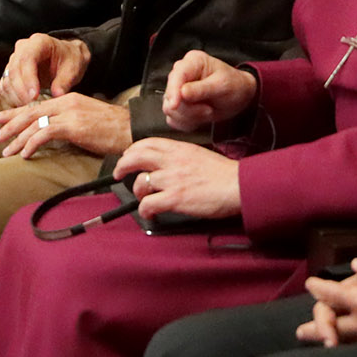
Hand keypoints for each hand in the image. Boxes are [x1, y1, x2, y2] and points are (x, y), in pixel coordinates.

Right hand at [0, 33, 92, 104]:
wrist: (66, 58)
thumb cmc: (69, 60)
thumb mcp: (73, 69)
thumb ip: (64, 82)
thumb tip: (57, 95)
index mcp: (39, 43)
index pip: (26, 58)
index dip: (28, 78)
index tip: (34, 95)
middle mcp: (22, 49)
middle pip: (13, 71)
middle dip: (22, 92)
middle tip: (33, 106)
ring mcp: (13, 61)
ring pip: (7, 81)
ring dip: (16, 98)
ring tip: (31, 107)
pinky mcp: (10, 74)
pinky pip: (4, 88)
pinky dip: (12, 100)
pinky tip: (24, 106)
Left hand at [0, 92, 131, 158]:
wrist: (130, 129)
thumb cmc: (111, 129)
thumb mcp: (85, 119)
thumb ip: (67, 120)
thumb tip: (52, 131)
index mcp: (67, 98)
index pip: (36, 105)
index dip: (16, 112)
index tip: (1, 119)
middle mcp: (65, 102)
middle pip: (30, 112)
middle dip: (10, 124)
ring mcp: (68, 113)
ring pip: (34, 123)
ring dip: (17, 138)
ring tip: (6, 151)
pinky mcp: (72, 126)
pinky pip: (44, 133)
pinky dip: (31, 144)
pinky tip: (25, 154)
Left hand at [114, 137, 240, 219]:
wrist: (238, 185)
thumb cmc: (224, 174)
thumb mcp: (200, 155)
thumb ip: (181, 156)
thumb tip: (168, 164)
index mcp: (179, 149)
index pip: (147, 142)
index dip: (133, 150)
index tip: (128, 156)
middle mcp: (172, 161)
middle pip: (135, 156)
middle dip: (122, 165)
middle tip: (118, 173)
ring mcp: (172, 179)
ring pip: (140, 182)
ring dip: (137, 192)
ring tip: (142, 198)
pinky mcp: (175, 198)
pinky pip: (148, 204)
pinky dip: (144, 210)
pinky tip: (150, 213)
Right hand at [160, 51, 257, 131]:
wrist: (239, 97)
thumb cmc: (234, 85)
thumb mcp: (222, 85)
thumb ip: (201, 89)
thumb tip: (181, 93)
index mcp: (192, 61)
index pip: (176, 76)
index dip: (173, 91)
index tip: (175, 105)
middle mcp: (181, 74)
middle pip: (170, 95)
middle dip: (189, 109)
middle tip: (208, 110)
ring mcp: (176, 90)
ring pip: (170, 110)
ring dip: (190, 117)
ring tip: (208, 111)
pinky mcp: (177, 105)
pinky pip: (173, 120)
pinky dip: (187, 123)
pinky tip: (200, 117)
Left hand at [296, 258, 356, 345]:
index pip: (331, 293)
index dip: (319, 288)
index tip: (311, 284)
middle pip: (329, 323)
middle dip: (314, 327)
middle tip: (300, 332)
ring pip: (343, 339)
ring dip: (328, 339)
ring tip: (320, 343)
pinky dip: (349, 345)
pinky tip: (346, 347)